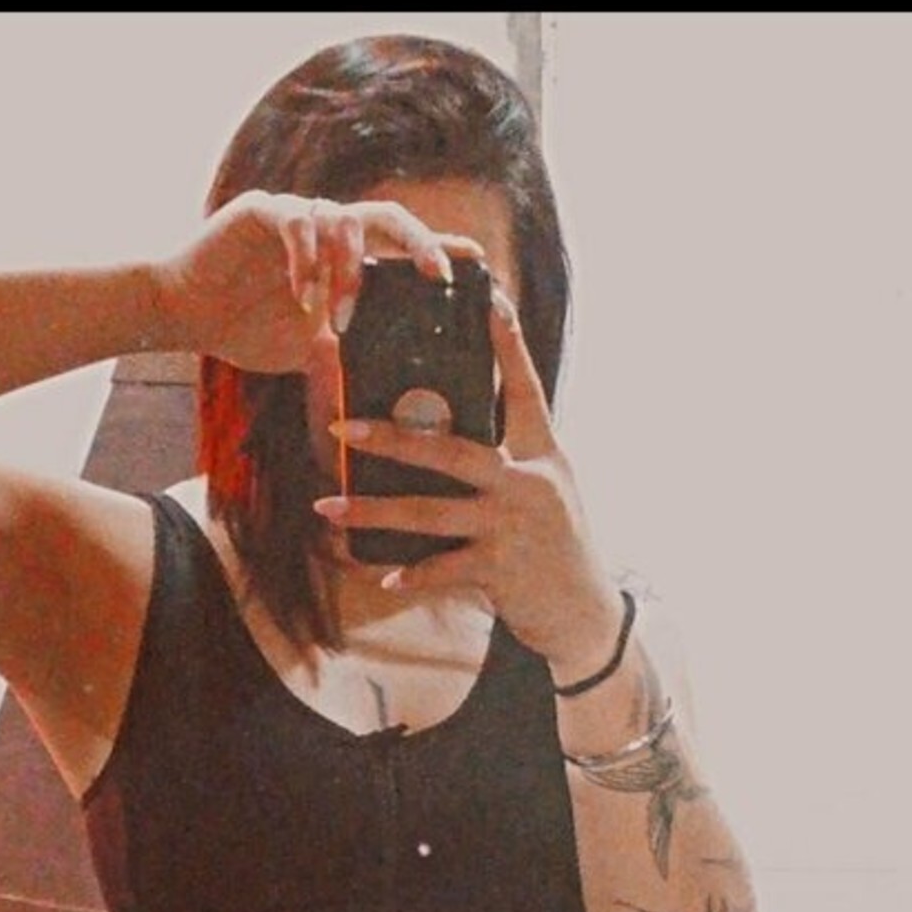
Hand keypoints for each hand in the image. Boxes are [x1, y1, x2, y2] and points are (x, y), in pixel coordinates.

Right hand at [153, 190, 476, 375]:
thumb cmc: (245, 332)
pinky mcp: (261, 211)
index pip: (401, 245)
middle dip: (419, 242)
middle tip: (439, 275)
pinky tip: (303, 296)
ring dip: (348, 269)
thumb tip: (390, 381)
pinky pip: (296, 221)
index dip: (439, 249)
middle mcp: (325, 228)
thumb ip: (347, 349)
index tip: (479, 266)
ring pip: (342, 218)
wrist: (184, 316)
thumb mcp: (308, 349)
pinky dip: (306, 259)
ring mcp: (295, 214)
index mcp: (343, 257)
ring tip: (338, 314)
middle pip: (386, 216)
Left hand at [314, 291, 624, 679]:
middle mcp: (529, 482)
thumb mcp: (545, 489)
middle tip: (341, 428)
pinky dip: (412, 575)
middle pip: (451, 450)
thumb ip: (507, 459)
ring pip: (430, 513)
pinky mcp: (500, 570)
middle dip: (391, 438)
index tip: (490, 298)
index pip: (525, 387)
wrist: (583, 613)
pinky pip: (442, 569)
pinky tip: (384, 577)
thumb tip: (438, 436)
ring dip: (373, 510)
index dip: (507, 343)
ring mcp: (513, 527)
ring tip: (328, 506)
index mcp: (543, 452)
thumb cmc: (554, 545)